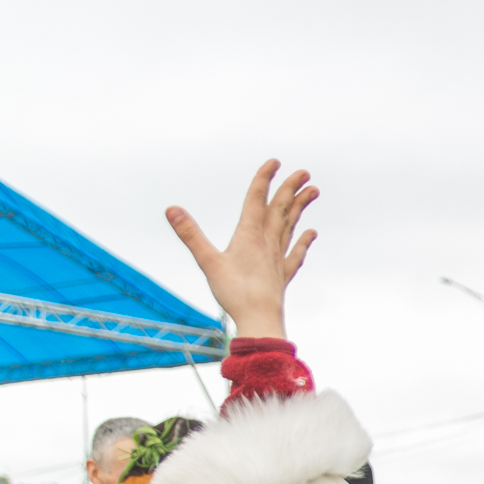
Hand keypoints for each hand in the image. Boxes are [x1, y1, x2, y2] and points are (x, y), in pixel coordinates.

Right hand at [167, 160, 319, 339]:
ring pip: (290, 226)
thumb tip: (171, 209)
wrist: (260, 321)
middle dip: (290, 188)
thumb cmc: (234, 293)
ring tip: (313, 191)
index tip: (275, 162)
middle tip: (304, 172)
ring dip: (300, 208)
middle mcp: (267, 243)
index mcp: (249, 235)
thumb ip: (190, 234)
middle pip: (280, 210)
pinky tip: (312, 233)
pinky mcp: (282, 275)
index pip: (257, 200)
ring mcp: (277, 258)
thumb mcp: (207, 261)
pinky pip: (295, 253)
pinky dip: (303, 241)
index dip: (264, 179)